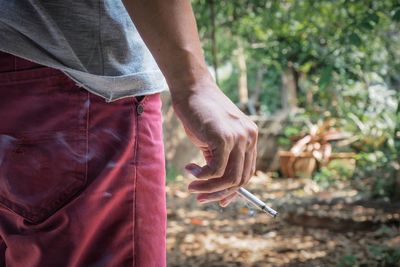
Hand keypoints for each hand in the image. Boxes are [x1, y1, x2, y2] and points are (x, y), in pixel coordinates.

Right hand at [170, 76, 257, 206]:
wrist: (192, 89)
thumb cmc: (200, 113)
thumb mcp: (214, 140)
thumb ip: (220, 160)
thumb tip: (217, 188)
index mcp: (250, 138)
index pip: (247, 173)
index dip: (232, 191)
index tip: (217, 200)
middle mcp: (249, 138)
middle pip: (240, 180)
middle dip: (218, 194)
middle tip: (199, 198)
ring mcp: (239, 138)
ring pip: (229, 179)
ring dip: (208, 189)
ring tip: (191, 188)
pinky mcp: (224, 138)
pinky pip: (215, 171)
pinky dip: (201, 177)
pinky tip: (189, 169)